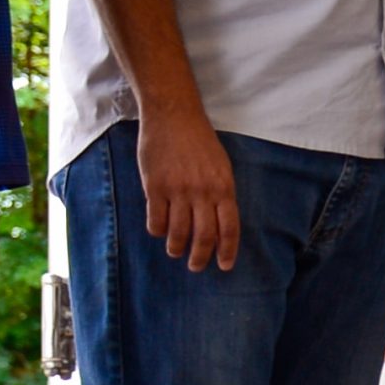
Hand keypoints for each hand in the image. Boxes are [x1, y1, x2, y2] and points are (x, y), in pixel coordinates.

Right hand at [138, 107, 240, 271]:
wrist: (173, 117)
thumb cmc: (200, 142)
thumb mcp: (222, 166)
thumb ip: (221, 193)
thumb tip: (220, 222)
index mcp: (224, 187)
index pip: (229, 227)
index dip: (228, 250)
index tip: (226, 265)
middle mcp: (202, 192)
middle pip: (204, 236)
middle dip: (201, 257)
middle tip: (197, 267)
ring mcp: (177, 190)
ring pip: (178, 231)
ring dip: (177, 247)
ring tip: (175, 252)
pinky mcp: (154, 186)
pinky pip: (155, 219)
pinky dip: (157, 231)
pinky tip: (158, 232)